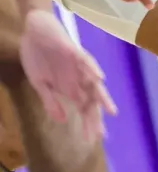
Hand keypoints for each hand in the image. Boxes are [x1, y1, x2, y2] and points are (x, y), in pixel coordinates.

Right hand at [19, 10, 115, 143]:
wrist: (34, 30)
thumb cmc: (38, 56)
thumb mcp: (40, 84)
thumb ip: (51, 102)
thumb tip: (61, 122)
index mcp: (69, 87)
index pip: (83, 108)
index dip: (88, 122)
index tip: (91, 140)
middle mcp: (78, 78)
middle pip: (91, 100)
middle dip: (95, 117)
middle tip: (100, 134)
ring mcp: (78, 65)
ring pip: (94, 82)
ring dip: (101, 96)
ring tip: (110, 110)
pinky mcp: (73, 51)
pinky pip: (85, 61)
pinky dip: (92, 69)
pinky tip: (98, 78)